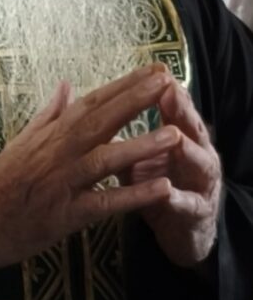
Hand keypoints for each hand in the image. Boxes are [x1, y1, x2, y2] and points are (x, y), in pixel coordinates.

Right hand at [0, 64, 177, 268]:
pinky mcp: (66, 214)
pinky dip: (132, 196)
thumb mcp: (22, 140)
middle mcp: (59, 151)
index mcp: (52, 133)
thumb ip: (49, 113)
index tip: (152, 69)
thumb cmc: (1, 182)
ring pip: (106, 158)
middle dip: (136, 99)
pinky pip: (104, 203)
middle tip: (167, 81)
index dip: (124, 84)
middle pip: (102, 120)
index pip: (92, 101)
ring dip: (141, 146)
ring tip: (174, 133)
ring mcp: (63, 182)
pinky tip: (160, 188)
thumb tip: (66, 84)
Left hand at [129, 78, 221, 266]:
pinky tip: (166, 191)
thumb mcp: (138, 153)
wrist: (181, 231)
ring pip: (197, 162)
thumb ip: (123, 128)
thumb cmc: (156, 185)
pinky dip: (176, 198)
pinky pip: (186, 204)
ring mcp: (201, 183)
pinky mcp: (196, 212)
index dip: (164, 90)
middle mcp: (197, 154)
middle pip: (190, 127)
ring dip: (186, 149)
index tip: (154, 69)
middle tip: (170, 90)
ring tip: (174, 136)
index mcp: (182, 136)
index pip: (174, 107)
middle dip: (180, 109)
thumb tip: (99, 99)